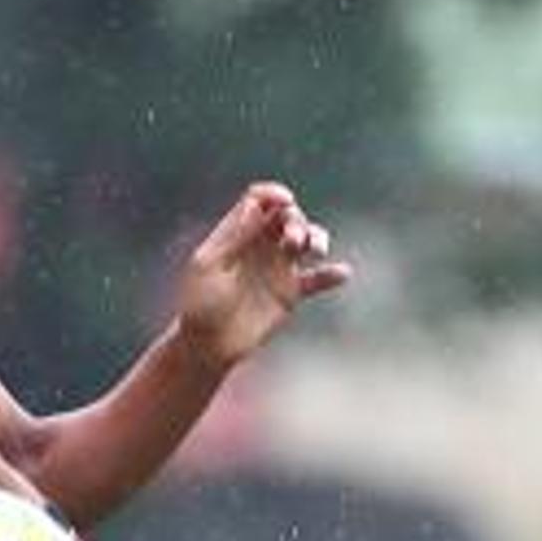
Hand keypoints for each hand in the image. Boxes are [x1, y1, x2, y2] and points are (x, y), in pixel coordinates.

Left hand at [176, 180, 349, 368]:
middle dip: (296, 221)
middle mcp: (260, 245)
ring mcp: (277, 267)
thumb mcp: (209, 266)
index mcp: (237, 233)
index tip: (285, 200)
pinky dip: (332, 274)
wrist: (207, 346)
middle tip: (291, 241)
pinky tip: (342, 273)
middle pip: (288, 216)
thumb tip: (256, 204)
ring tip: (315, 252)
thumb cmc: (199, 305)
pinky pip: (317, 279)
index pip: (259, 200)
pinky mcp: (290, 292)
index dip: (274, 194)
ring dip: (317, 238)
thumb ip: (234, 236)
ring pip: (308, 240)